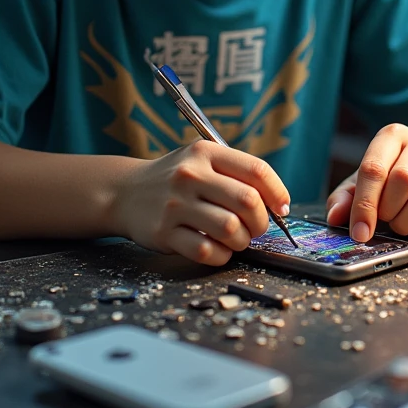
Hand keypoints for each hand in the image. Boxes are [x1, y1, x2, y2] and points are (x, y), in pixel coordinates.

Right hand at [110, 140, 289, 265]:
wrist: (125, 192)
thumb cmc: (175, 179)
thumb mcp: (201, 161)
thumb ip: (235, 174)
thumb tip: (278, 205)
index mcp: (205, 153)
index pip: (256, 170)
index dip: (278, 192)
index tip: (282, 208)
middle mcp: (190, 175)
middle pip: (247, 201)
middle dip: (261, 221)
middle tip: (256, 228)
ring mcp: (175, 204)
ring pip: (230, 229)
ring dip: (242, 241)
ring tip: (236, 239)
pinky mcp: (163, 232)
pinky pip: (206, 251)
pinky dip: (220, 255)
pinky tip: (218, 249)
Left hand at [326, 123, 407, 242]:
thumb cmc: (393, 176)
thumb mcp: (365, 179)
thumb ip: (345, 196)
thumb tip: (335, 217)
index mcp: (393, 136)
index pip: (374, 168)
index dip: (364, 205)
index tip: (359, 232)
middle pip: (403, 180)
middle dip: (388, 210)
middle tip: (384, 219)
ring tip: (400, 223)